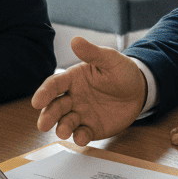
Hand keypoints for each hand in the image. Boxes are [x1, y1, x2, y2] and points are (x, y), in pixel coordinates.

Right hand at [31, 36, 146, 145]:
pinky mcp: (92, 128)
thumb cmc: (122, 72)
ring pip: (65, 122)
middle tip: (43, 125)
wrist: (140, 90)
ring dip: (62, 128)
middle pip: (55, 107)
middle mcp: (73, 97)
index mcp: (73, 79)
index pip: (54, 86)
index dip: (44, 93)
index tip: (37, 102)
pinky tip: (81, 137)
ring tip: (63, 132)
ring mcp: (81, 114)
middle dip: (48, 116)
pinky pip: (83, 134)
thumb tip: (75, 40)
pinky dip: (80, 137)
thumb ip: (92, 53)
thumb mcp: (110, 59)